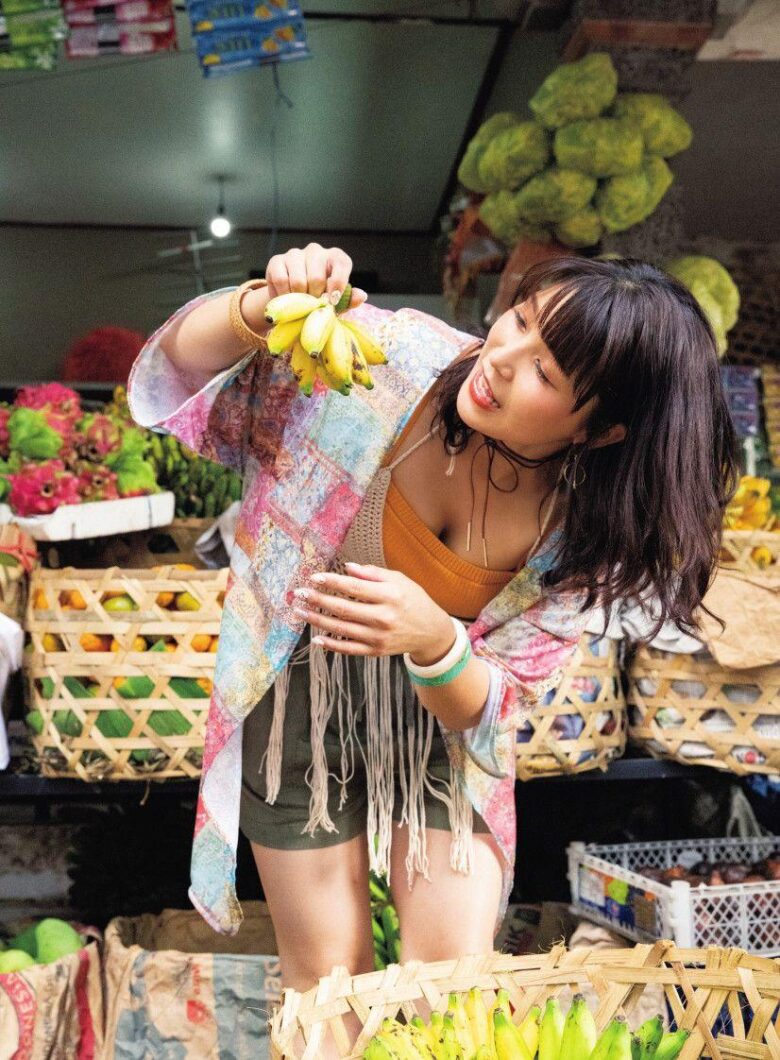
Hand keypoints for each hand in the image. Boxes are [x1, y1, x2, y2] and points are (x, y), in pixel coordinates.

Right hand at [265, 242, 367, 308]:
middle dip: (315, 299)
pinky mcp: (276, 260)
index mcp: (336, 257)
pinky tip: (287, 300)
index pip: (341, 265)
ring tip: (300, 305)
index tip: (332, 303)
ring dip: (299, 301)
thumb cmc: (321, 299)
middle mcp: (316, 250)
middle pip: (316, 278)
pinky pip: (280, 281)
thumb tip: (361, 296)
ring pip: (298, 282)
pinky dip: (284, 297)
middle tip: (313, 307)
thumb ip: (349, 299)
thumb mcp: (337, 302)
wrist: (293, 300)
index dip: (337, 287)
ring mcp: (295, 253)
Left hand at [290, 563, 455, 659]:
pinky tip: (316, 638)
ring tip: (300, 612)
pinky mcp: (376, 651)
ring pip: (341, 629)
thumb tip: (347, 568)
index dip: (332, 582)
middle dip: (318, 600)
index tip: (313, 577)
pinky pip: (349, 649)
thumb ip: (373, 574)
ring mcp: (378, 637)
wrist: (431, 631)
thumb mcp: (400, 580)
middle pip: (343, 608)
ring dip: (317, 620)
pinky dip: (331, 645)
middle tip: (299, 593)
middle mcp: (383, 617)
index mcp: (390, 595)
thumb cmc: (413, 600)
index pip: (354, 588)